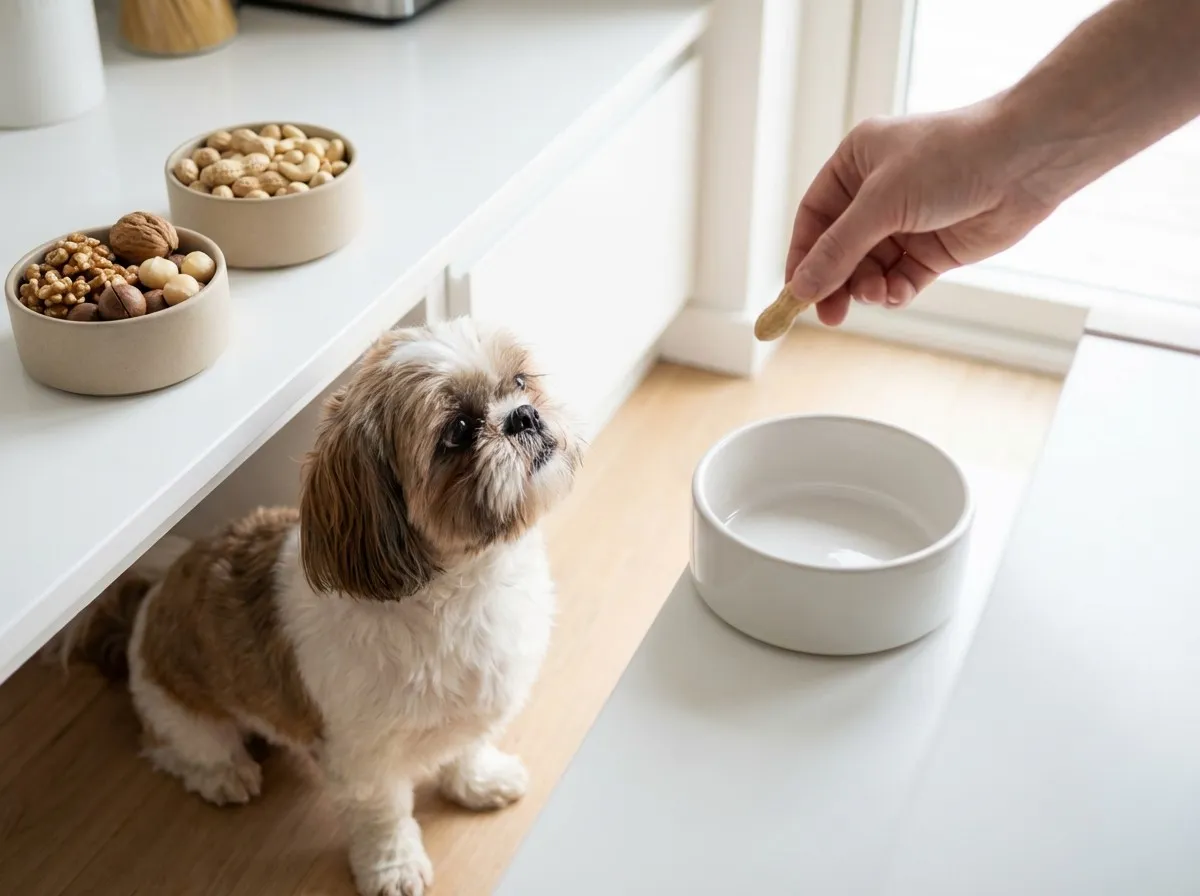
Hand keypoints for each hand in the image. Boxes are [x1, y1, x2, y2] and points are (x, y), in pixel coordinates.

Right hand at [786, 102, 1057, 325]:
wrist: (1025, 161)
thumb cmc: (951, 159)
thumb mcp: (881, 203)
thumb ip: (838, 249)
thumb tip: (800, 288)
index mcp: (856, 164)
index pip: (814, 218)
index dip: (802, 256)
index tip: (794, 293)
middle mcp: (877, 193)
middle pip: (839, 250)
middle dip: (834, 282)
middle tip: (829, 315)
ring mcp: (907, 223)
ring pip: (869, 269)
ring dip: (866, 287)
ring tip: (875, 294)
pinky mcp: (934, 249)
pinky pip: (901, 279)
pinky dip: (895, 291)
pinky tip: (898, 293)